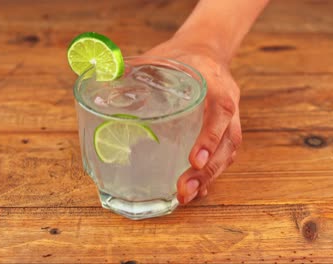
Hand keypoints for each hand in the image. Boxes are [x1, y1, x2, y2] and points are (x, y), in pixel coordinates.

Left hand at [145, 39, 242, 203]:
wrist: (205, 49)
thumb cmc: (182, 56)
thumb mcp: (161, 57)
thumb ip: (136, 68)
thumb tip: (102, 79)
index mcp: (216, 83)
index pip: (221, 111)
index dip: (210, 137)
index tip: (195, 161)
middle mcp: (228, 103)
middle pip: (228, 142)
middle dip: (208, 171)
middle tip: (184, 190)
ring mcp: (230, 119)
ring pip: (228, 153)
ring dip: (209, 178)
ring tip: (186, 196)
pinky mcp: (225, 130)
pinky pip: (224, 155)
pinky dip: (211, 175)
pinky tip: (196, 191)